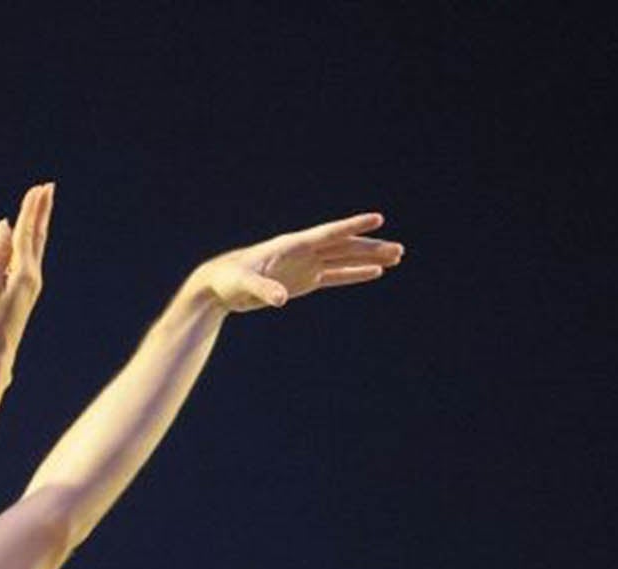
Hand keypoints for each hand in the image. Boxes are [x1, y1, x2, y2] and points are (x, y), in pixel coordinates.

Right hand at [0, 182, 52, 369]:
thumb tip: (5, 227)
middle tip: (48, 187)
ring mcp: (32, 283)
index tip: (36, 189)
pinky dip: (29, 241)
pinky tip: (25, 236)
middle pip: (39, 236)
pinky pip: (29, 257)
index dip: (30, 210)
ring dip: (38, 224)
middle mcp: (33, 275)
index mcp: (24, 273)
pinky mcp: (26, 290)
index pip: (27, 234)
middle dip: (42, 211)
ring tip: (41, 205)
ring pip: (37, 246)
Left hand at [195, 212, 402, 312]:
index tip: (378, 219)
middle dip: (371, 247)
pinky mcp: (303, 281)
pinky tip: (373, 273)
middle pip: (344, 247)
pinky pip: (334, 276)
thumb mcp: (244, 284)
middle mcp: (303, 252)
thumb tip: (281, 300)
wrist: (218, 287)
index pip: (329, 233)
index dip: (353, 226)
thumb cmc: (228, 280)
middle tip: (400, 250)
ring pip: (343, 259)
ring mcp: (305, 265)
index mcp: (293, 245)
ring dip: (368, 258)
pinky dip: (354, 274)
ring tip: (396, 258)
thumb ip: (263, 290)